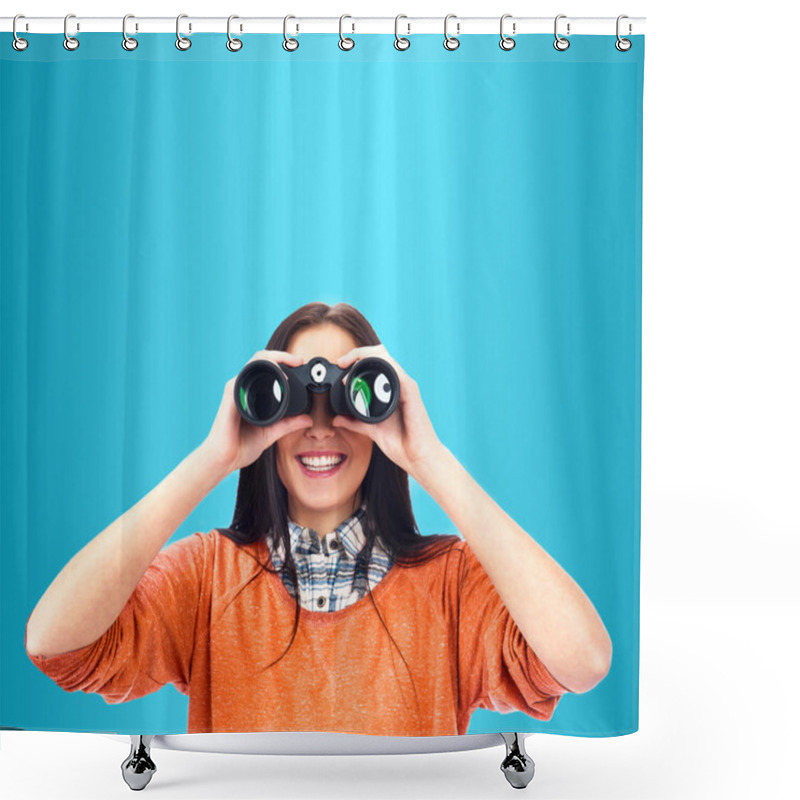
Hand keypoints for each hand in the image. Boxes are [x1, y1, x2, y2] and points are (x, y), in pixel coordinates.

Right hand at [201, 350, 312, 475]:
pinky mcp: (231, 397)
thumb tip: (307, 419)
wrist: (224, 459)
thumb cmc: (241, 446)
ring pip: (253, 363)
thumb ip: (288, 424)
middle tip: (298, 360)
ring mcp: (236, 391)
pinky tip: (276, 376)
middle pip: (260, 360)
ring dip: (273, 358)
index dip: (283, 361)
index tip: (299, 364)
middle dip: (281, 355)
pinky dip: (260, 372)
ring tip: (290, 363)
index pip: (265, 368)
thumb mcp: (271, 433)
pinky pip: (244, 377)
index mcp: (251, 394)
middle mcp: (242, 388)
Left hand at [331, 345, 443, 479]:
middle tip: (341, 362)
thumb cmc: (401, 444)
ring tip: (348, 366)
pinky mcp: (411, 391)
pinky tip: (366, 372)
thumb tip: (336, 419)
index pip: (375, 362)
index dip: (356, 358)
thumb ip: (354, 422)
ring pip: (386, 358)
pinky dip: (380, 366)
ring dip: (365, 356)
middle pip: (380, 353)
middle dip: (358, 352)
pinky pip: (396, 371)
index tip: (340, 366)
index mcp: (391, 390)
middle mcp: (399, 384)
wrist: (418, 458)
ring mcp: (405, 386)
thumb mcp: (371, 430)